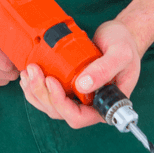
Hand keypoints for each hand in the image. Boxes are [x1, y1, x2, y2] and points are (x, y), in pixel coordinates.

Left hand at [19, 19, 141, 127]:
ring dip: (35, 91)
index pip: (79, 117)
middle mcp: (90, 105)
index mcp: (104, 105)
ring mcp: (78, 97)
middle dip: (42, 94)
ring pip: (51, 105)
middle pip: (60, 112)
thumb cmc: (125, 45)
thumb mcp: (120, 54)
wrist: (121, 35)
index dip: (61, 104)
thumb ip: (104, 69)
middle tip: (34, 71)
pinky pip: (50, 94)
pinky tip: (29, 75)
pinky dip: (36, 87)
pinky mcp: (70, 87)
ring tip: (29, 72)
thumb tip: (82, 85)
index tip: (52, 81)